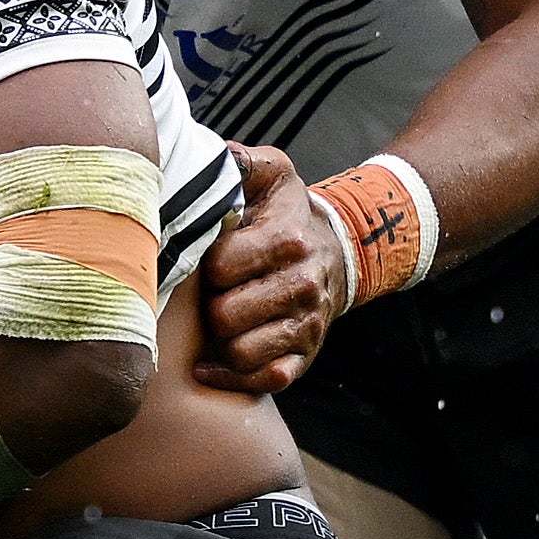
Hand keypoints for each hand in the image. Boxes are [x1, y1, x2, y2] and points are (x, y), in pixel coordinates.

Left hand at [196, 141, 347, 393]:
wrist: (334, 250)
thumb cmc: (287, 213)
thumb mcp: (272, 174)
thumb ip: (243, 162)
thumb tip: (221, 156)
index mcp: (287, 240)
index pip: (222, 265)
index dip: (205, 263)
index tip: (207, 256)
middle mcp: (302, 286)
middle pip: (226, 314)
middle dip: (208, 304)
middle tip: (209, 292)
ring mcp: (305, 325)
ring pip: (242, 352)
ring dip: (219, 340)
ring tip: (216, 319)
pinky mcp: (303, 356)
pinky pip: (264, 381)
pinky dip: (233, 377)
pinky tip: (211, 362)